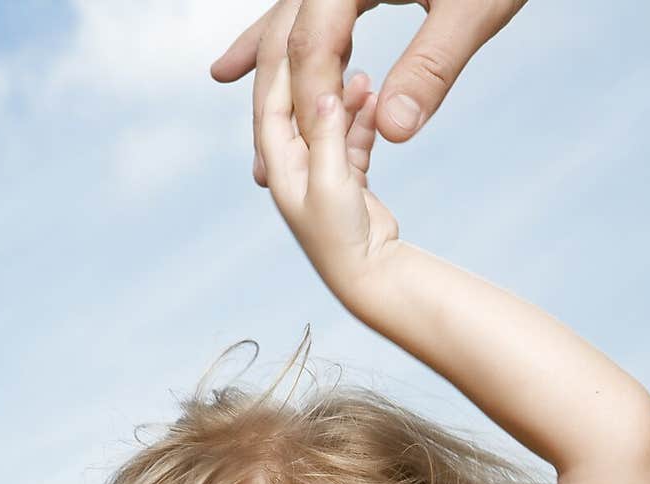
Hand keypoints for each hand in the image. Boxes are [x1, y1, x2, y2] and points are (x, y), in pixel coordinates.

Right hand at [211, 0, 528, 185]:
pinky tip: (239, 63)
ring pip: (289, 27)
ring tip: (228, 115)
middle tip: (263, 169)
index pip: (312, 43)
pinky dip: (282, 44)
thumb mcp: (475, 8)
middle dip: (276, 104)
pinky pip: (305, 18)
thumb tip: (392, 133)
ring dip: (264, 74)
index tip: (316, 159)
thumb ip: (432, 67)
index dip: (311, 105)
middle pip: (288, 38)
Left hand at [259, 57, 398, 307]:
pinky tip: (376, 102)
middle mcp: (296, 169)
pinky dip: (362, 122)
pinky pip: (351, 140)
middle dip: (318, 81)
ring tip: (366, 78)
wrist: (369, 275)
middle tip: (335, 48)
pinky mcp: (347, 180)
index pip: (272, 111)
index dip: (283, 75)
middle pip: (300, 113)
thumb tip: (324, 92)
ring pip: (330, 124)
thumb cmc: (340, 238)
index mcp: (280, 169)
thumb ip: (327, 135)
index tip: (299, 41)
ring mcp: (322, 174)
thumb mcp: (331, 180)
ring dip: (346, 101)